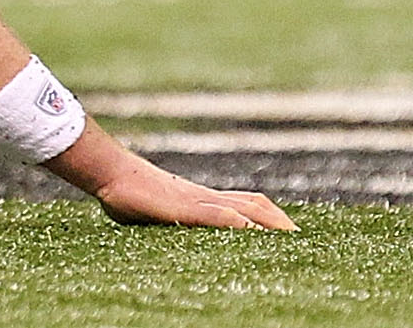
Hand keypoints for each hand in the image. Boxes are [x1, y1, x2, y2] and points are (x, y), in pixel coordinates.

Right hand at [90, 162, 297, 231]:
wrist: (111, 173)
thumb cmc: (128, 195)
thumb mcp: (156, 214)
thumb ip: (172, 222)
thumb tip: (174, 233)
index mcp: (201, 199)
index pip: (247, 203)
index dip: (270, 215)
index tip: (290, 229)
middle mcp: (205, 197)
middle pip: (253, 205)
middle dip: (279, 221)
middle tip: (301, 238)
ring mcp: (195, 200)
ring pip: (240, 209)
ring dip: (266, 222)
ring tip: (288, 236)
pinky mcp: (180, 207)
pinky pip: (211, 213)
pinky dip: (232, 221)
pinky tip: (247, 229)